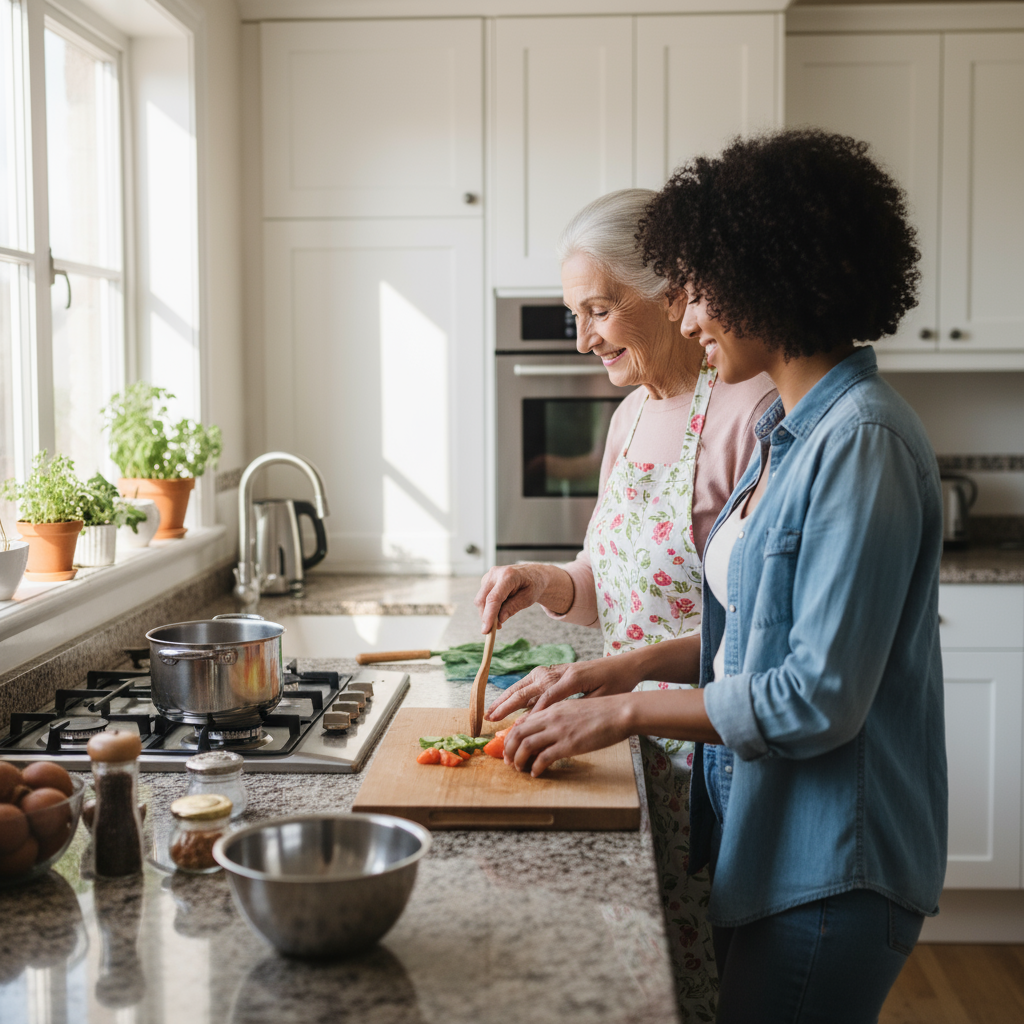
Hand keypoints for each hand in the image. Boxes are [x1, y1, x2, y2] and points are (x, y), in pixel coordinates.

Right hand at [475, 564, 568, 633]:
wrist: (532, 574)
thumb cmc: (533, 585)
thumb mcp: (529, 598)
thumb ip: (513, 607)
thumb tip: (499, 620)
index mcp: (508, 576)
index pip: (494, 598)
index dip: (488, 615)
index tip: (486, 630)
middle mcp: (495, 573)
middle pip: (482, 599)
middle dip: (486, 617)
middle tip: (496, 629)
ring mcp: (489, 576)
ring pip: (480, 600)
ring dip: (487, 613)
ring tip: (501, 618)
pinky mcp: (485, 581)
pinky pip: (482, 598)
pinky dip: (489, 607)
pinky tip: (500, 608)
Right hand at [485, 657, 640, 720]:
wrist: (626, 665)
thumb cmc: (618, 683)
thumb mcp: (603, 697)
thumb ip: (580, 706)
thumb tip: (557, 718)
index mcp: (572, 678)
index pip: (546, 698)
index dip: (531, 714)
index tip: (518, 729)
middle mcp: (558, 671)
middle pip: (527, 688)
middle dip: (507, 703)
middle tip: (490, 717)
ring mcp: (554, 669)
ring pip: (525, 684)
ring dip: (507, 697)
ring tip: (492, 711)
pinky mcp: (554, 671)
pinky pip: (531, 683)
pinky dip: (518, 693)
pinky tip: (509, 704)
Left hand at [502, 695, 632, 776]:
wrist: (620, 712)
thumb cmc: (602, 711)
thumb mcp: (574, 709)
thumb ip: (558, 717)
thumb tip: (546, 730)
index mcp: (552, 708)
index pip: (522, 722)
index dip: (512, 738)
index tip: (510, 749)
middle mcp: (551, 718)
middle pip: (518, 733)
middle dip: (509, 750)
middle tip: (509, 762)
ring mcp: (559, 731)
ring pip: (526, 745)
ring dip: (519, 760)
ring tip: (519, 769)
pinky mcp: (569, 744)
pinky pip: (544, 757)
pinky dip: (536, 767)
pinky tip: (537, 773)